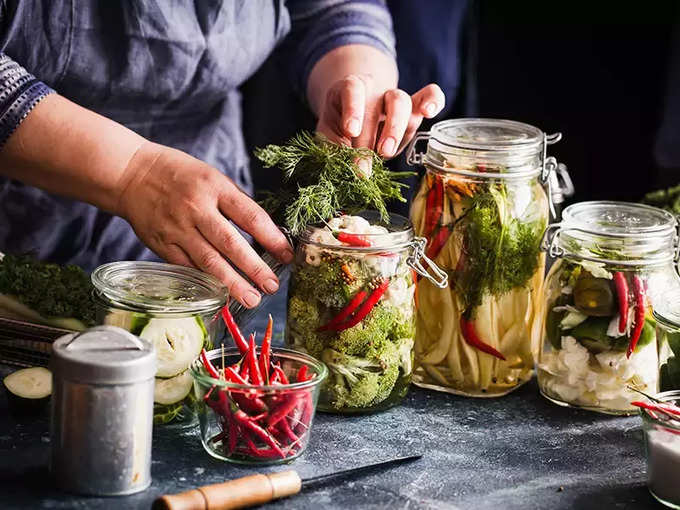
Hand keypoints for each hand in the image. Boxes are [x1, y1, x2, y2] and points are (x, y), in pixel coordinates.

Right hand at [117, 143, 293, 307]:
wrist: (130, 173)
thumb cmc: (179, 174)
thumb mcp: (212, 176)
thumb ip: (235, 203)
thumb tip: (264, 232)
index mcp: (215, 187)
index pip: (250, 216)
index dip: (272, 238)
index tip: (287, 255)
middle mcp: (197, 209)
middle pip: (231, 243)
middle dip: (254, 268)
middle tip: (271, 286)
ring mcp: (178, 228)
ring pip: (208, 261)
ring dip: (232, 283)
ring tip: (251, 298)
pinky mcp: (162, 244)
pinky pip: (188, 267)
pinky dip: (205, 281)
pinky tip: (221, 294)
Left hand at [316, 75, 444, 164]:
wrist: (353, 123)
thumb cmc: (340, 130)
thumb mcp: (329, 137)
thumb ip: (334, 150)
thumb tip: (342, 170)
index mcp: (349, 90)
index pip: (353, 90)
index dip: (353, 109)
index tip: (351, 131)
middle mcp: (374, 90)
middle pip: (379, 103)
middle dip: (372, 135)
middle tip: (366, 162)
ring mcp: (395, 99)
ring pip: (402, 102)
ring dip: (395, 129)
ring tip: (386, 153)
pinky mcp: (413, 110)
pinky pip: (430, 95)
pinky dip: (433, 100)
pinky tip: (430, 112)